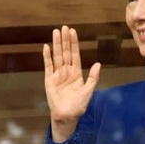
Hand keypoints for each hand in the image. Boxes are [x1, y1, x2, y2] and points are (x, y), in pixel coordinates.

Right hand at [43, 26, 100, 141]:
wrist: (67, 116)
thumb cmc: (78, 106)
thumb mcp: (88, 91)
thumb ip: (93, 77)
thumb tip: (98, 63)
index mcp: (76, 73)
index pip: (75, 55)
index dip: (74, 43)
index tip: (73, 32)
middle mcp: (66, 71)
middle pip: (65, 52)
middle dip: (65, 40)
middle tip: (64, 27)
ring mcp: (57, 75)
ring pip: (57, 56)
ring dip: (56, 44)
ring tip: (55, 32)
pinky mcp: (49, 79)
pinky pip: (48, 66)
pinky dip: (46, 56)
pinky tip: (46, 47)